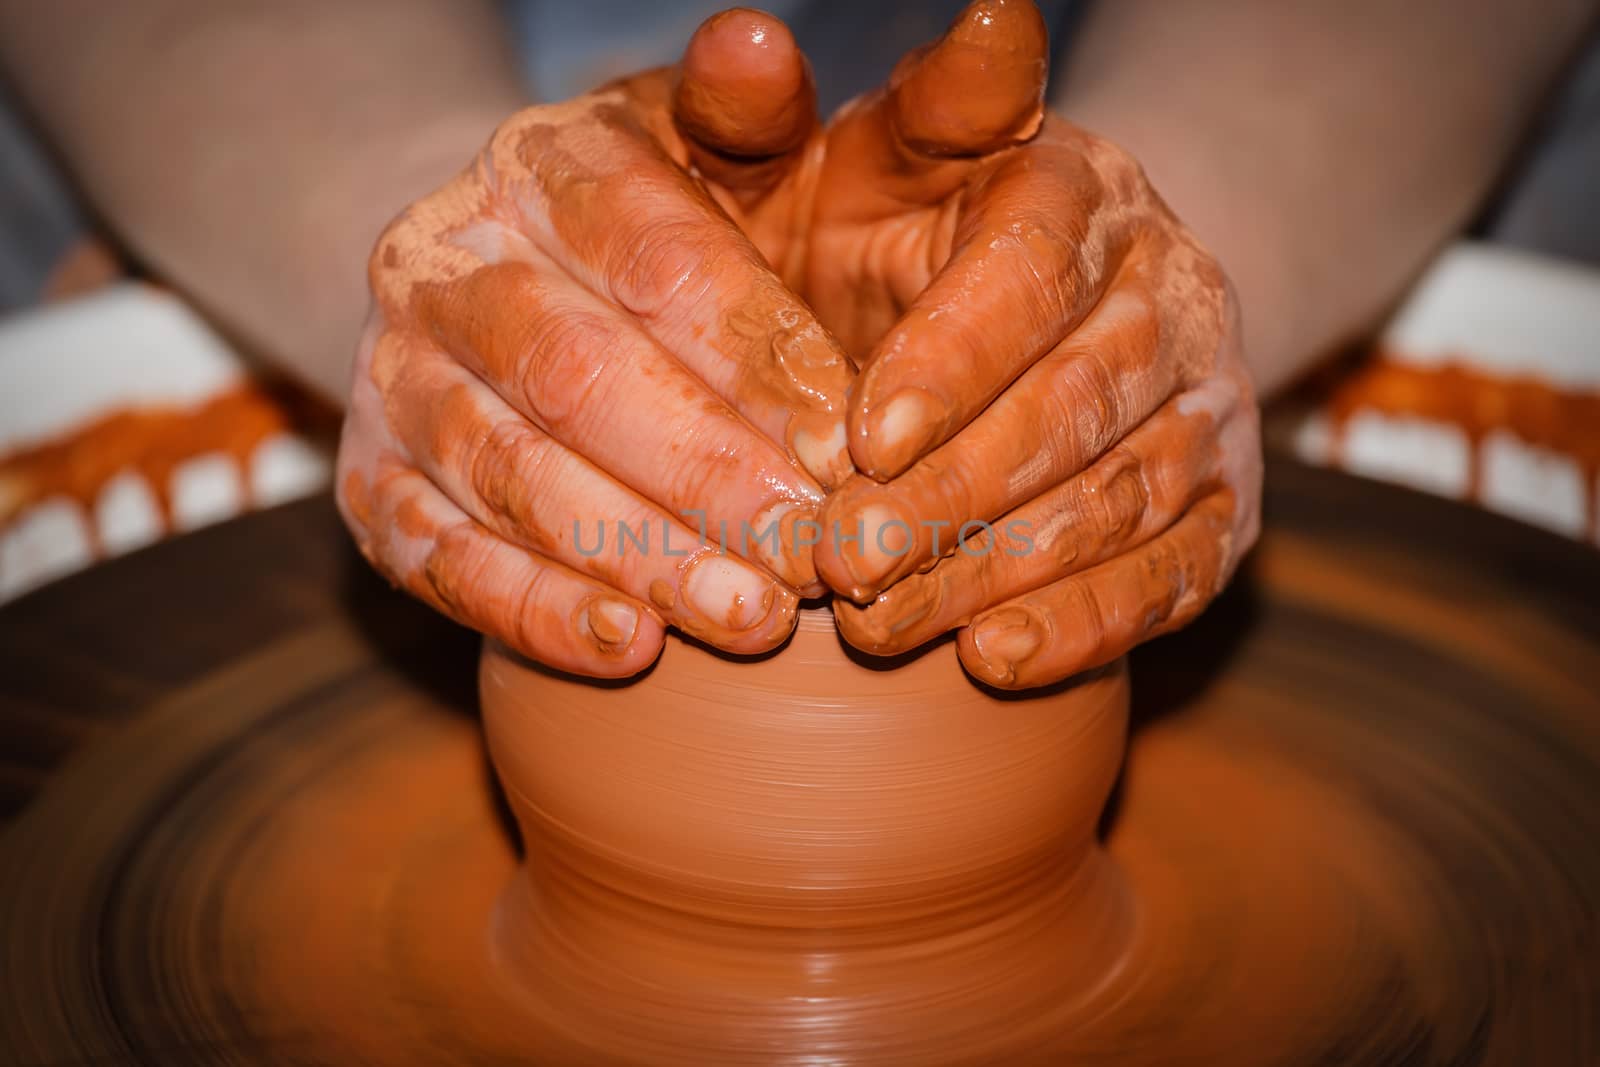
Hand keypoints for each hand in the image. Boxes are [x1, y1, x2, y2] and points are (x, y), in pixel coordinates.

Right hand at [336, 11, 853, 676]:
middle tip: (814, 551)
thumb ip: (755, 117)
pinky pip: (434, 555)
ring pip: (507, 473)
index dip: (756, 354)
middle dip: (705, 472)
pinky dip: (527, 608)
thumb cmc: (663, 230)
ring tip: (753, 618)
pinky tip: (626, 648)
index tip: (850, 440)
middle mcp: (445, 260)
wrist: (509, 286)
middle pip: (574, 374)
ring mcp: (392, 377)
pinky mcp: (367, 482)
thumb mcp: (720, 155)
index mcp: (543, 163)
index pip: (652, 256)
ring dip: (636, 553)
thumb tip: (762, 40)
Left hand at [807, 0, 1262, 687]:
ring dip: (998, 570)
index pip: (1029, 269)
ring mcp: (1206, 400)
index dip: (951, 359)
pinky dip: (1090, 622)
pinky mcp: (1222, 504)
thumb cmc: (894, 236)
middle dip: (956, 493)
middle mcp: (1165, 285)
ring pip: (1122, 495)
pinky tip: (995, 661)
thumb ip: (800, 113)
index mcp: (1071, 188)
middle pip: (1078, 400)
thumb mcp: (840, 170)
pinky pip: (1175, 572)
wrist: (1028, 312)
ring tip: (881, 626)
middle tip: (842, 564)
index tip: (861, 439)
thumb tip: (842, 26)